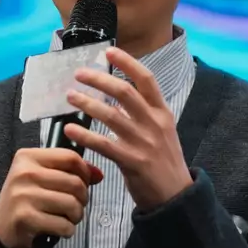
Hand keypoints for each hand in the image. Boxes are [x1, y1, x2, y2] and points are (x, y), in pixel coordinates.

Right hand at [0, 148, 102, 247]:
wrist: (1, 228)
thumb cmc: (27, 199)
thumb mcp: (43, 177)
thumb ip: (71, 171)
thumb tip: (98, 174)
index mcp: (28, 157)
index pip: (71, 157)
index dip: (85, 172)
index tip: (84, 182)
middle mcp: (23, 173)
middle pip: (75, 182)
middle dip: (83, 198)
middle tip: (76, 205)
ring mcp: (22, 195)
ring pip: (72, 204)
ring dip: (77, 215)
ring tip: (69, 218)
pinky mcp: (24, 218)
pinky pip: (63, 224)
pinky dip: (68, 230)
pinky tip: (59, 229)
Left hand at [64, 47, 192, 209]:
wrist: (177, 196)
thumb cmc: (165, 162)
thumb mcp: (163, 133)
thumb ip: (144, 114)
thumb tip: (116, 97)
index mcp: (163, 113)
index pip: (146, 80)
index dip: (127, 62)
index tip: (109, 51)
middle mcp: (154, 123)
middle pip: (124, 92)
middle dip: (99, 79)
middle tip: (79, 73)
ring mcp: (144, 143)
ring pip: (110, 115)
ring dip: (87, 103)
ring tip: (70, 96)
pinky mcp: (132, 162)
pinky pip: (103, 144)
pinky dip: (84, 135)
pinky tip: (70, 129)